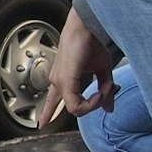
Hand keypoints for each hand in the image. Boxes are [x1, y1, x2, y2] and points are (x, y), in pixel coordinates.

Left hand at [39, 6, 116, 127]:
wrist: (88, 27)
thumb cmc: (92, 43)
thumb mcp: (102, 71)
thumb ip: (104, 90)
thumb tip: (109, 108)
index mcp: (63, 79)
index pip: (52, 101)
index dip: (48, 113)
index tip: (42, 124)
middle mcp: (57, 82)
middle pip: (64, 107)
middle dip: (90, 106)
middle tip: (107, 93)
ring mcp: (59, 82)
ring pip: (74, 109)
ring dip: (95, 102)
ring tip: (107, 87)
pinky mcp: (65, 81)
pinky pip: (75, 105)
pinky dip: (92, 102)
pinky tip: (102, 91)